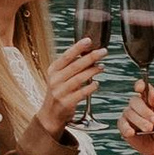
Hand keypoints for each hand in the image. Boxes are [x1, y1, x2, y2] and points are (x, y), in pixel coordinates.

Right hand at [22, 35, 106, 154]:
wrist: (50, 114)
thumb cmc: (59, 92)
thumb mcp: (59, 77)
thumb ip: (70, 66)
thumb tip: (88, 53)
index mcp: (53, 70)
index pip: (66, 56)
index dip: (77, 47)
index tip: (88, 40)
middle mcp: (55, 80)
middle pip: (75, 66)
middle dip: (91, 57)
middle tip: (103, 52)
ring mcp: (60, 92)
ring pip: (79, 78)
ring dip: (92, 71)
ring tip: (102, 67)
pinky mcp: (66, 103)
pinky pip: (81, 93)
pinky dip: (91, 87)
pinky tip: (97, 84)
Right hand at [118, 81, 153, 154]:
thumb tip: (151, 92)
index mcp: (149, 100)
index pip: (142, 87)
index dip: (139, 85)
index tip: (139, 89)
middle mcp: (138, 106)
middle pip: (134, 101)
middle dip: (144, 111)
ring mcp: (130, 117)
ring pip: (128, 113)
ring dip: (139, 121)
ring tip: (149, 130)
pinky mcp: (125, 128)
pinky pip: (121, 124)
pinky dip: (126, 128)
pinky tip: (132, 132)